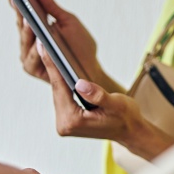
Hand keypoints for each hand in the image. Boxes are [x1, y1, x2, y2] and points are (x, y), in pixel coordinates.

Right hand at [13, 0, 102, 83]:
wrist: (90, 70)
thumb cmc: (80, 46)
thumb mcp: (68, 20)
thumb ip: (51, 6)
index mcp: (35, 29)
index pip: (21, 10)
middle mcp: (28, 41)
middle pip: (20, 22)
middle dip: (17, 9)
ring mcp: (28, 55)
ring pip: (25, 40)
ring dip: (26, 30)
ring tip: (27, 18)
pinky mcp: (33, 68)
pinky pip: (32, 57)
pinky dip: (36, 49)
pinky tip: (39, 41)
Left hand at [37, 43, 173, 158]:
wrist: (131, 132)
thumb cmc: (126, 118)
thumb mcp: (117, 104)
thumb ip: (98, 95)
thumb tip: (80, 83)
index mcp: (73, 121)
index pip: (60, 88)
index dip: (53, 65)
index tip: (44, 47)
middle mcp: (64, 124)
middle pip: (56, 90)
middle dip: (51, 66)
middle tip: (42, 42)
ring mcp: (64, 123)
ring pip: (58, 92)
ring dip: (55, 73)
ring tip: (48, 50)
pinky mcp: (67, 120)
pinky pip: (62, 96)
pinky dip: (62, 82)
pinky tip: (59, 67)